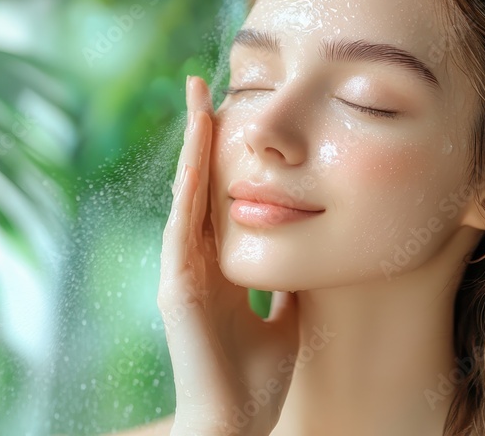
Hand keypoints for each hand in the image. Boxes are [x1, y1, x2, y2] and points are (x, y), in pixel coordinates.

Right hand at [159, 75, 300, 435]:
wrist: (238, 423)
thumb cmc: (259, 379)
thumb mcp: (286, 316)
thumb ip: (287, 283)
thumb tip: (308, 251)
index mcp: (219, 268)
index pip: (220, 198)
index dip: (225, 156)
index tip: (237, 115)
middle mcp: (196, 261)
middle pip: (199, 184)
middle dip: (203, 134)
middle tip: (209, 83)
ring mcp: (182, 270)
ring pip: (188, 192)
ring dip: (192, 143)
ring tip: (199, 95)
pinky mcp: (177, 284)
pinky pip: (183, 221)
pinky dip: (189, 183)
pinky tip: (197, 146)